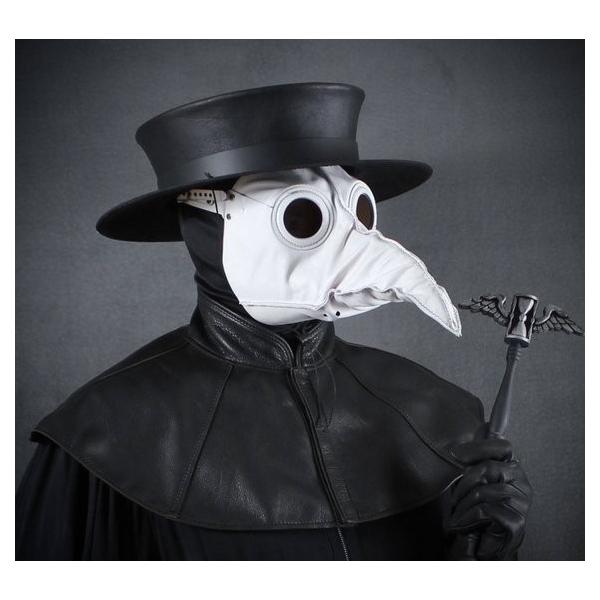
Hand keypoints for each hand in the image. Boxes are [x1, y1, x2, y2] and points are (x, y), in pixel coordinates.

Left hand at [444, 436, 531, 559]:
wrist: (483, 549)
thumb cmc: (475, 513)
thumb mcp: (469, 483)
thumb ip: (473, 460)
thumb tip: (477, 429)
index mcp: (509, 468)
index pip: (502, 444)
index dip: (490, 431)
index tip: (487, 415)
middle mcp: (520, 481)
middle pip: (490, 465)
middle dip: (466, 479)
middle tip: (454, 496)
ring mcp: (522, 501)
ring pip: (484, 489)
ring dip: (464, 504)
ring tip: (458, 514)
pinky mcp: (517, 521)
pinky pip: (486, 509)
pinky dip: (468, 517)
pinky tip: (463, 524)